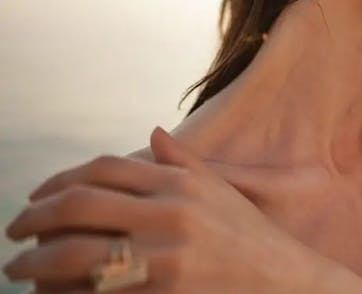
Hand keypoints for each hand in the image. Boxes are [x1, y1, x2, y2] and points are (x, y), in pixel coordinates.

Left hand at [2, 126, 323, 292]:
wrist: (286, 285)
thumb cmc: (251, 239)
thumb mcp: (221, 193)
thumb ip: (184, 163)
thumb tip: (152, 132)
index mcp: (182, 184)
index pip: (104, 168)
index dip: (61, 180)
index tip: (38, 196)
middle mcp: (171, 214)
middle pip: (80, 205)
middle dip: (35, 218)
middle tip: (14, 231)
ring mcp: (165, 258)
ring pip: (75, 253)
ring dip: (34, 261)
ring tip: (18, 266)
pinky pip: (95, 293)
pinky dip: (64, 293)